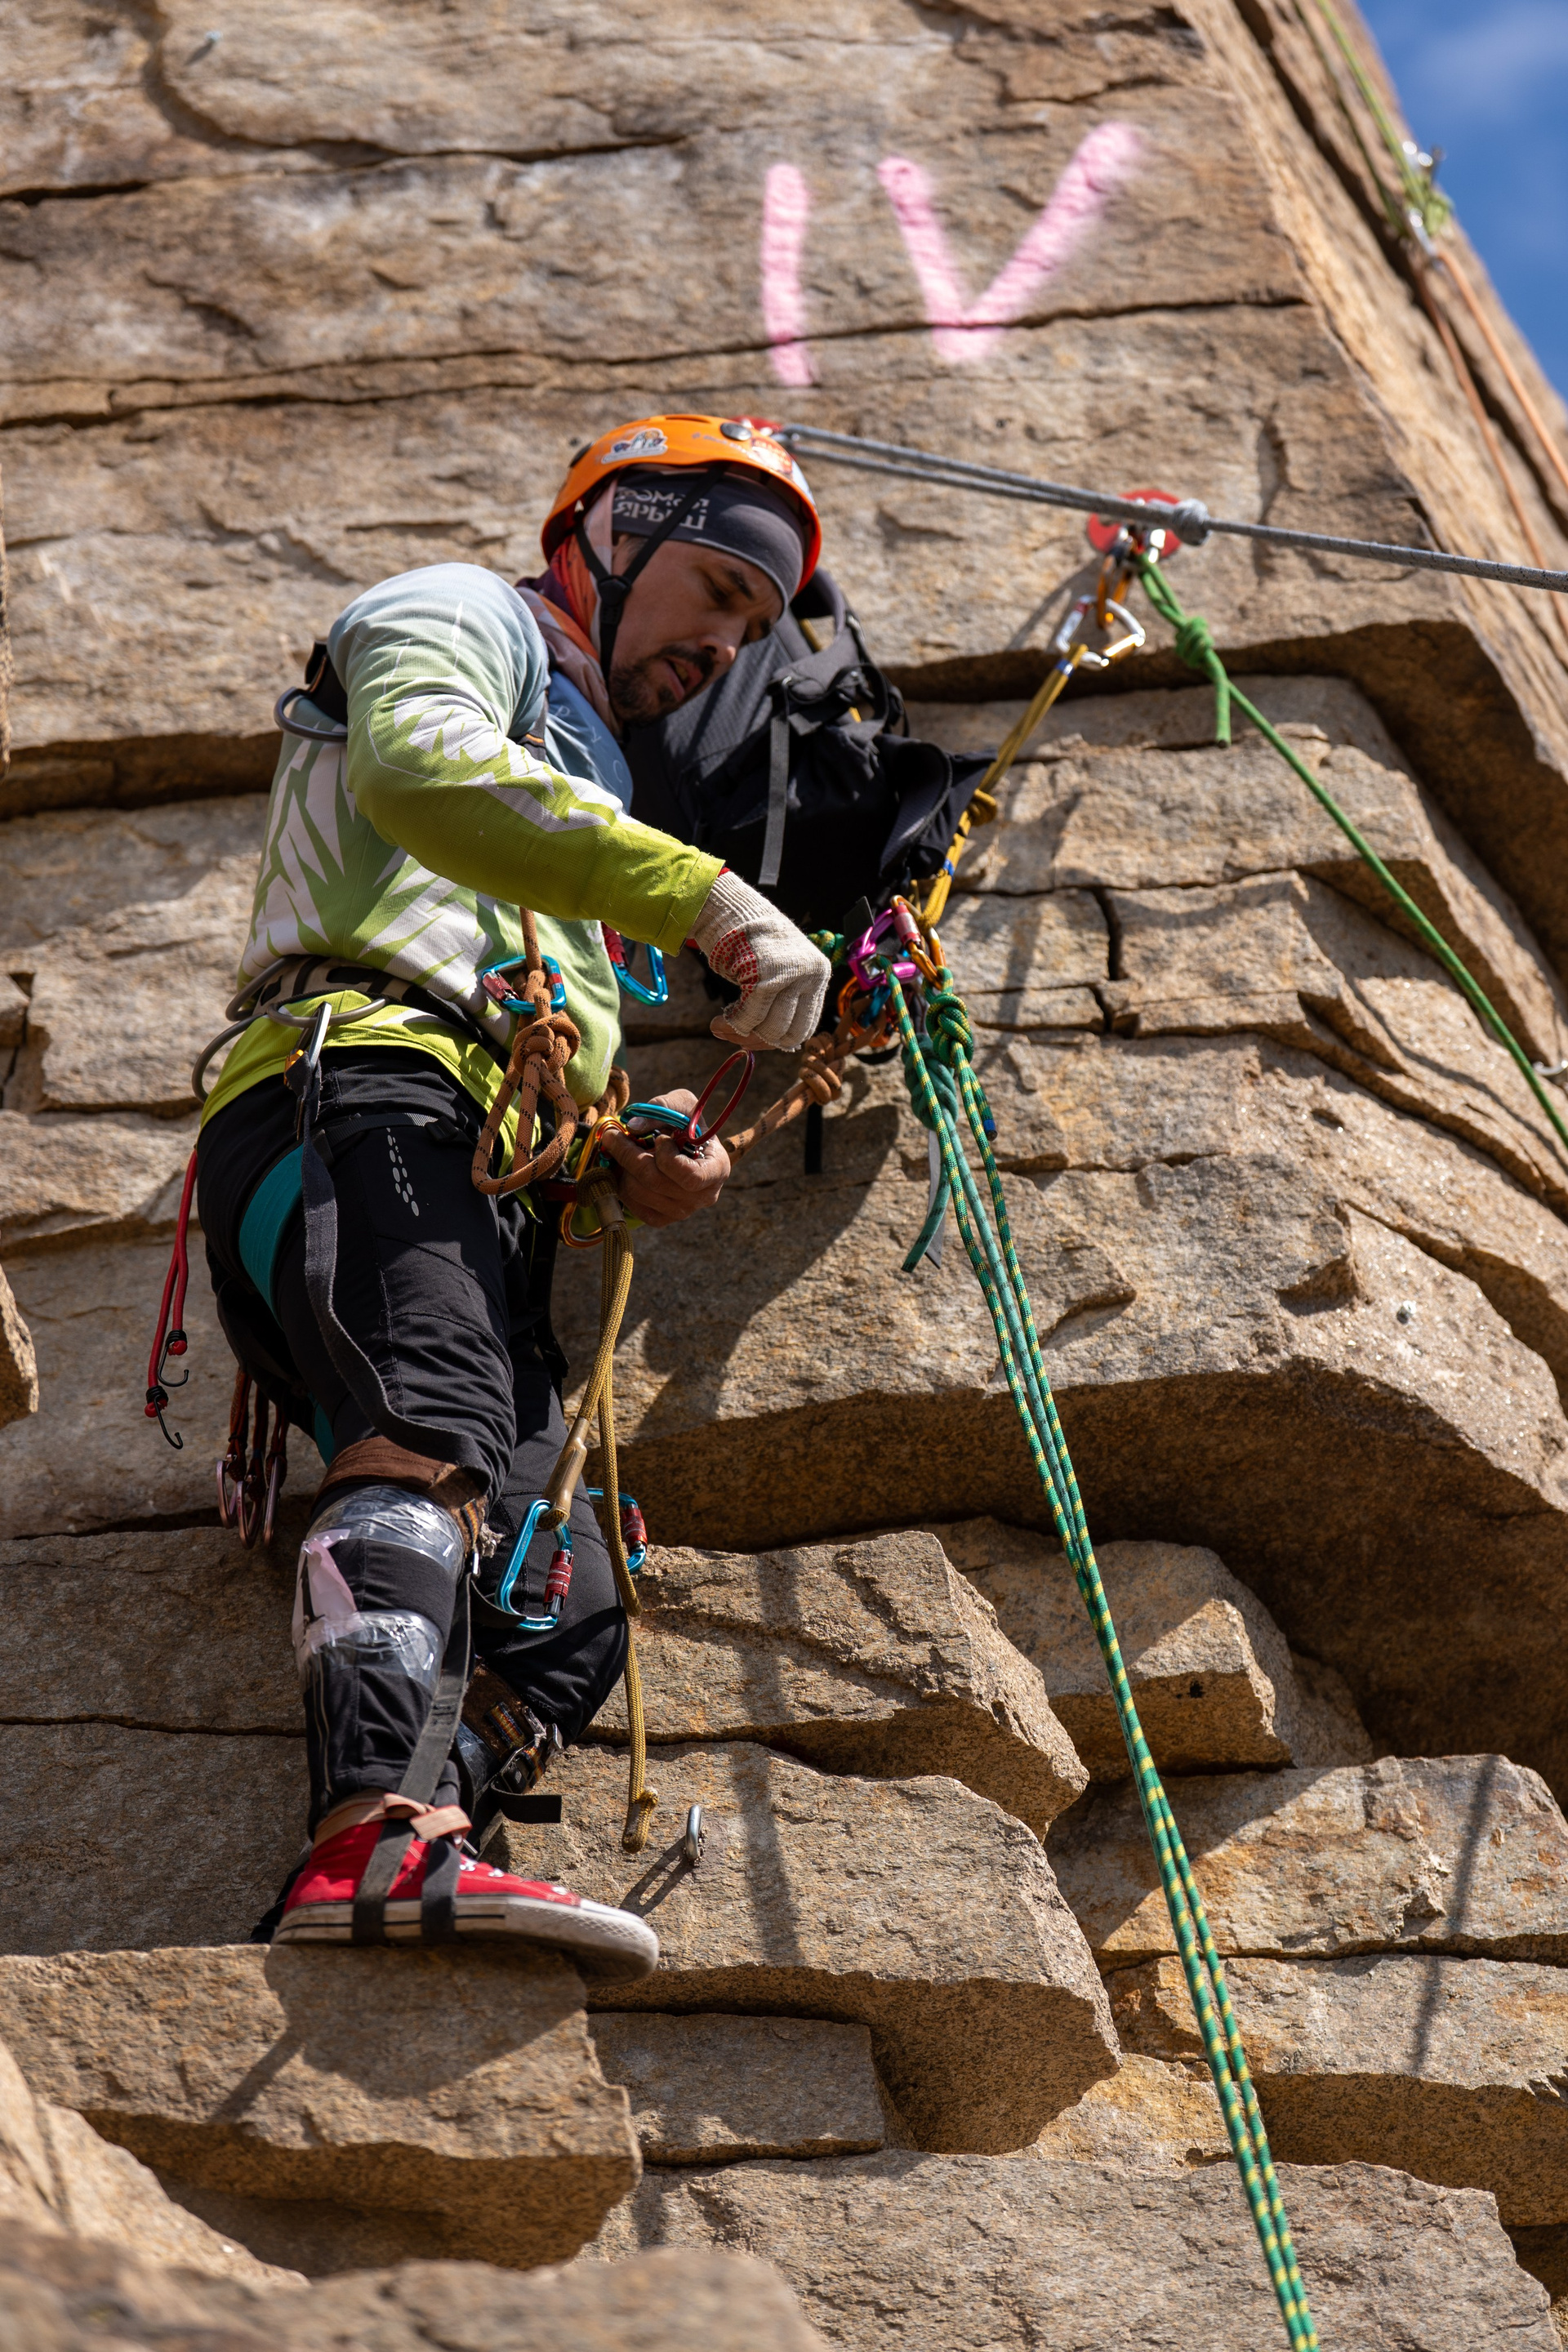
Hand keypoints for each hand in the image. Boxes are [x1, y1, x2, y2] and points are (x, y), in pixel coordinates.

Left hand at [594, 1091, 730, 1228]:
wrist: (682, 1146)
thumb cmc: (686, 1124)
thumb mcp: (680, 1105)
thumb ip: (661, 1108)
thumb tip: (633, 1126)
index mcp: (717, 1169)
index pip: (690, 1177)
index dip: (668, 1158)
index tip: (659, 1138)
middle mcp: (703, 1196)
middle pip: (655, 1181)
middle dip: (628, 1154)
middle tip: (612, 1134)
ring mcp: (683, 1211)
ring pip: (638, 1192)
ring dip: (623, 1166)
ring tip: (623, 1150)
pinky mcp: (662, 1219)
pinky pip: (632, 1205)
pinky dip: (621, 1183)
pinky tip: (625, 1168)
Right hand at [689, 868, 829, 1051]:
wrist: (732, 908)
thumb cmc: (752, 942)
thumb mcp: (781, 970)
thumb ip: (784, 1001)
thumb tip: (778, 1045)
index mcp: (819, 974)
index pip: (806, 1026)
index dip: (778, 1041)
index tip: (754, 1040)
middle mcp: (810, 974)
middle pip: (789, 1032)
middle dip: (759, 1042)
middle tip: (734, 1036)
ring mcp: (790, 975)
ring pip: (770, 1028)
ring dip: (742, 1034)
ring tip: (721, 1027)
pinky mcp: (765, 975)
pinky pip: (750, 1016)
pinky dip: (733, 1023)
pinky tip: (720, 1020)